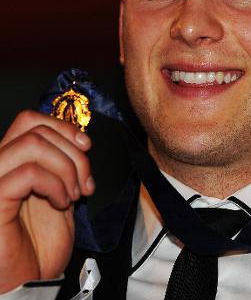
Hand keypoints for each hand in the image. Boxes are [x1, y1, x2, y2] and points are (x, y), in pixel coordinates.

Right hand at [0, 110, 94, 292]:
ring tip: (74, 195)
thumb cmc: (40, 246)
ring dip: (66, 168)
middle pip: (36, 129)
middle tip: (85, 182)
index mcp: (11, 163)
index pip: (29, 120)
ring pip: (33, 143)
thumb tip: (79, 138)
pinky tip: (63, 203)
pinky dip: (56, 184)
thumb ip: (62, 165)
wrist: (28, 285)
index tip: (86, 145)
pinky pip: (30, 172)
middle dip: (73, 152)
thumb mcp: (59, 194)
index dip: (62, 126)